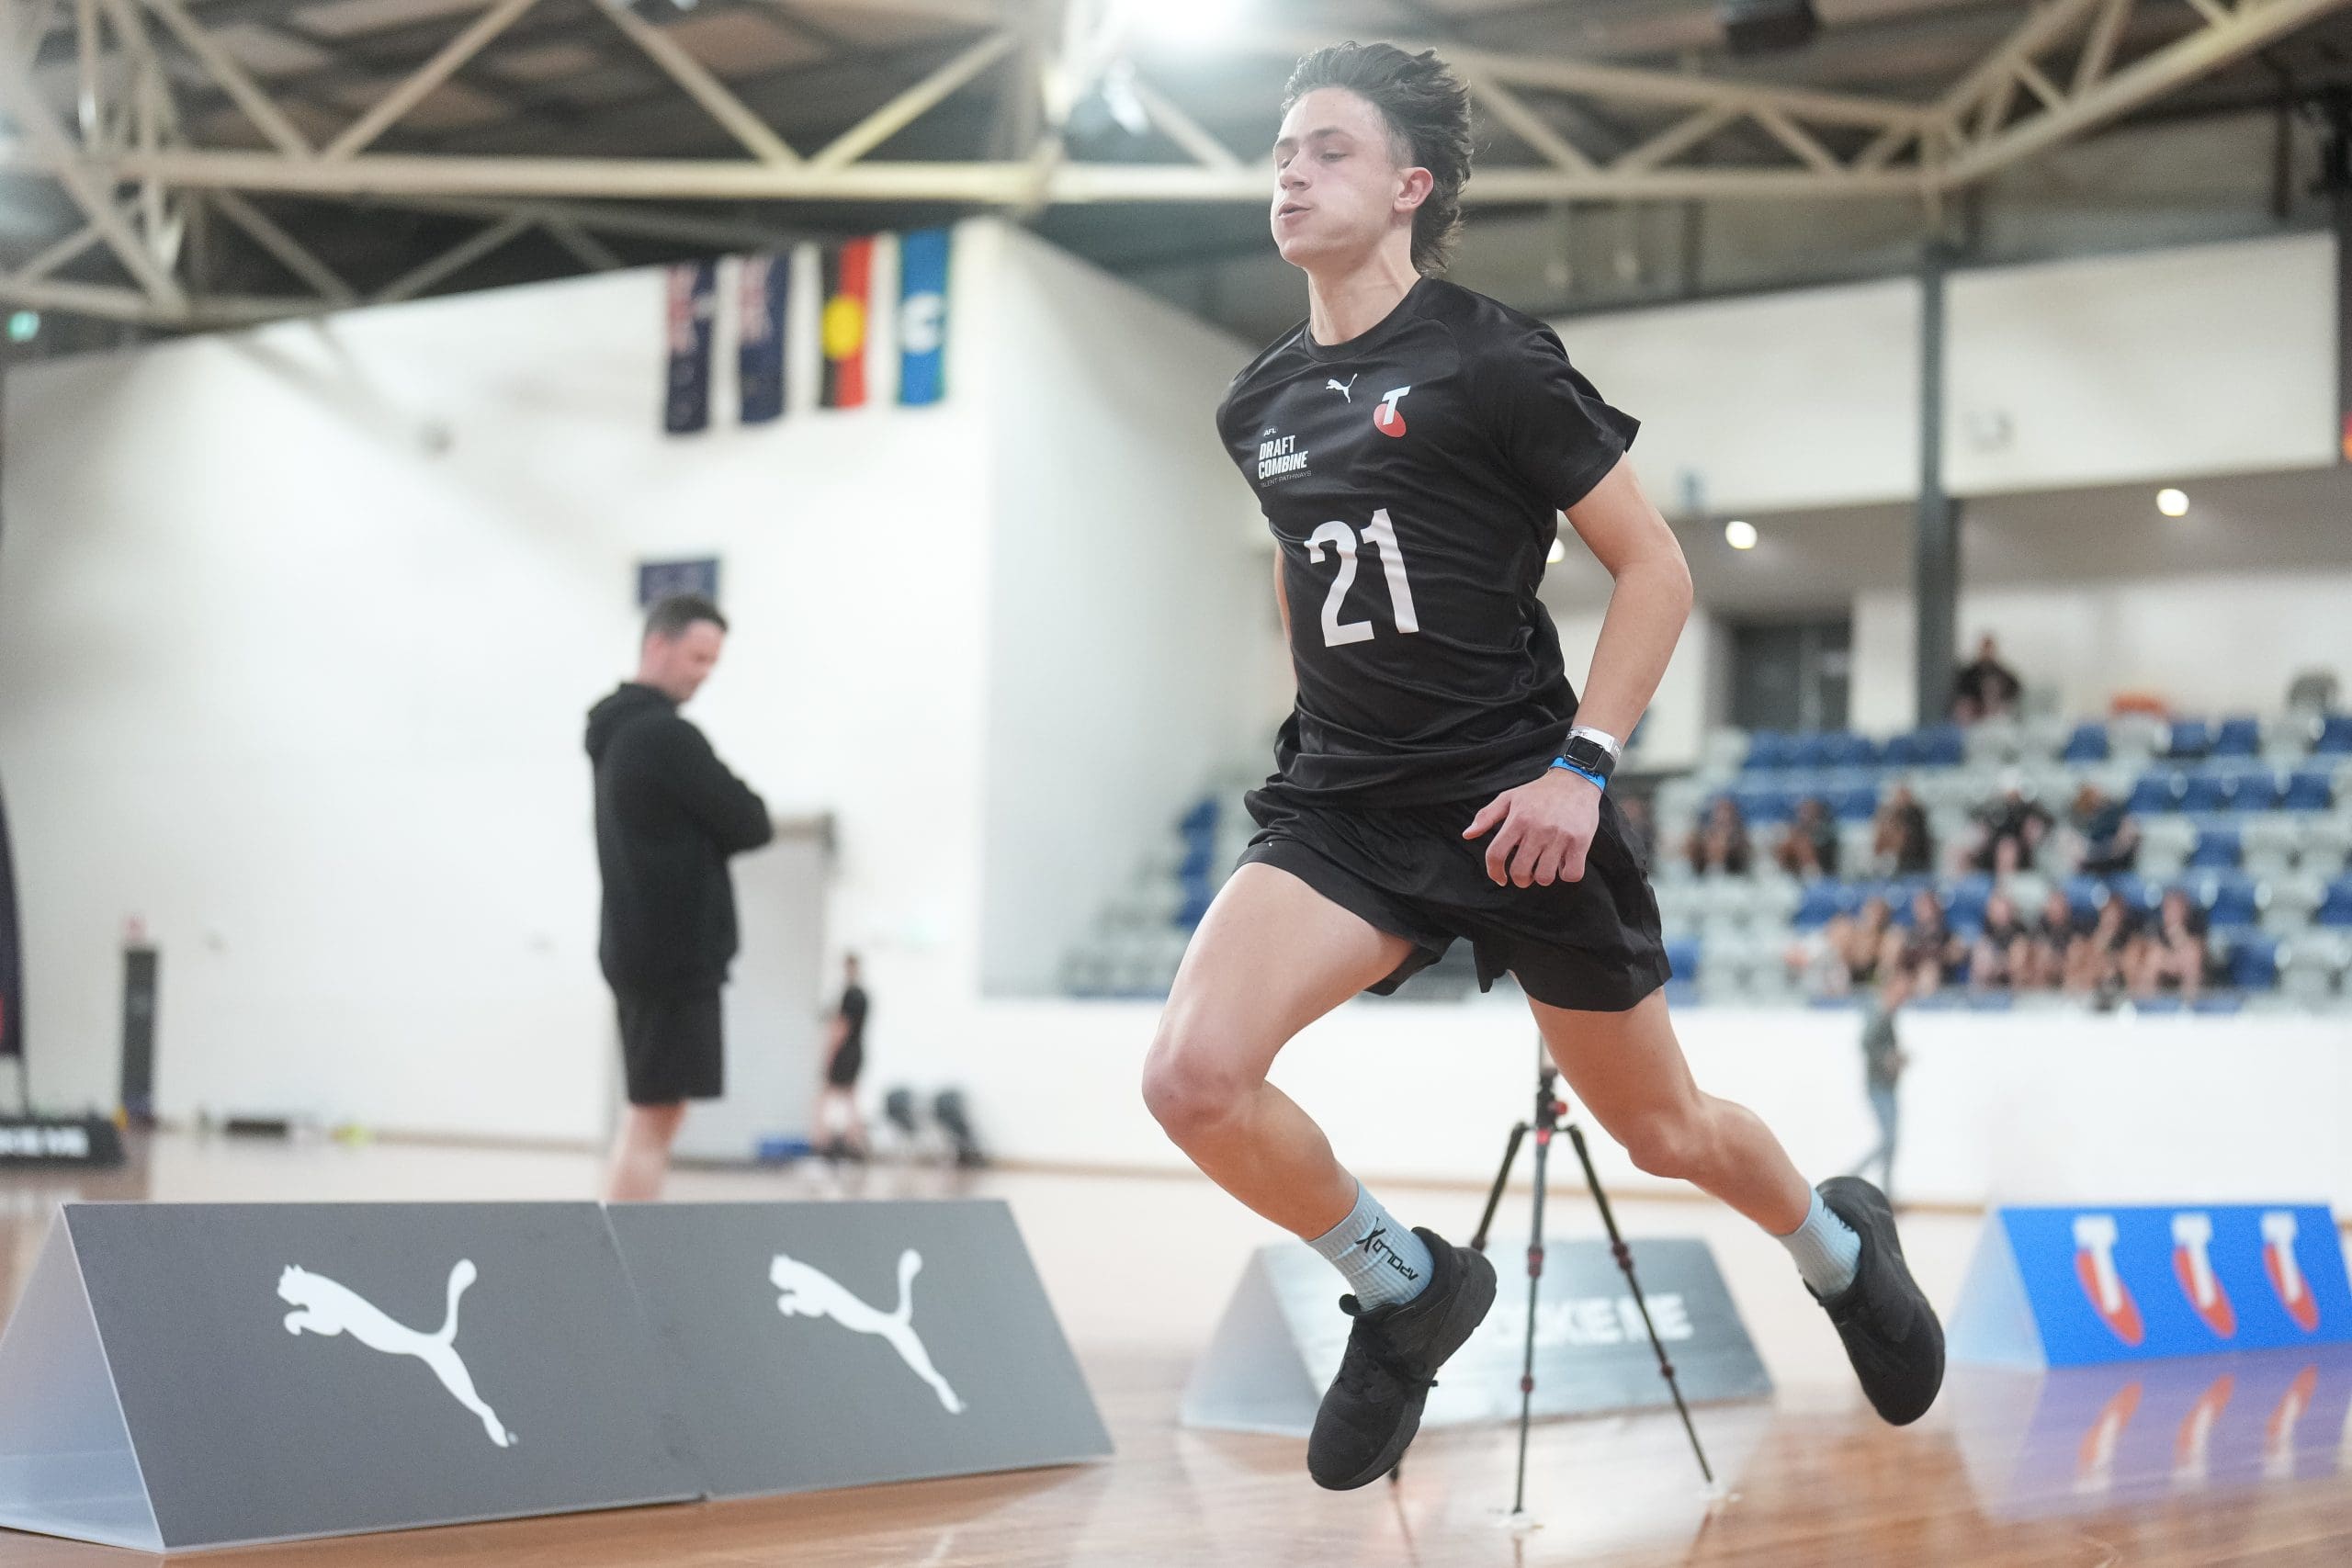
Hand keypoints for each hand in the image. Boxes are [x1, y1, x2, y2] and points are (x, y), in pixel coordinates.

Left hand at [1464, 768, 1600, 886]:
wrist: (1576, 780)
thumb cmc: (1540, 792)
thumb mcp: (1510, 797)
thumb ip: (1487, 816)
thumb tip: (1467, 834)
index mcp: (1518, 819)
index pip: (1496, 854)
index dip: (1494, 872)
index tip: (1500, 878)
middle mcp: (1537, 829)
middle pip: (1520, 871)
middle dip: (1520, 879)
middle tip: (1525, 875)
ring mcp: (1560, 836)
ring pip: (1544, 877)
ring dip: (1543, 877)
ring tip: (1545, 866)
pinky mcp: (1580, 842)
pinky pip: (1571, 874)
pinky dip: (1566, 875)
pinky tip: (1564, 864)